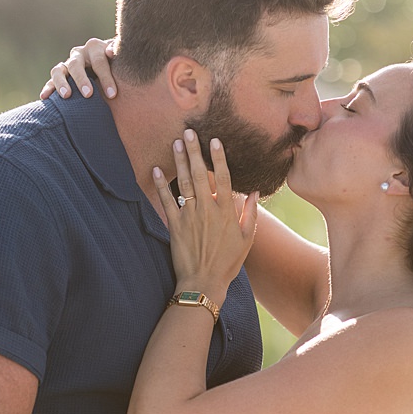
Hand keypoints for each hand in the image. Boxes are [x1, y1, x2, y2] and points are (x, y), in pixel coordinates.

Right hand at [41, 38, 118, 99]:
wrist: (111, 62)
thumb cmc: (119, 63)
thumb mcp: (121, 58)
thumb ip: (117, 54)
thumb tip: (110, 52)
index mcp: (95, 47)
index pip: (98, 61)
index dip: (105, 77)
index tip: (112, 94)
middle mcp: (79, 54)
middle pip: (76, 65)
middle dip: (82, 80)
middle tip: (88, 94)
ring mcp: (67, 64)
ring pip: (59, 70)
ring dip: (61, 83)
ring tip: (67, 96)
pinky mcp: (60, 74)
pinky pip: (51, 80)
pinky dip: (48, 88)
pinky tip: (44, 97)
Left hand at [153, 129, 257, 295]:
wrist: (204, 282)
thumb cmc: (228, 262)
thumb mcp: (247, 238)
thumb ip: (250, 213)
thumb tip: (255, 192)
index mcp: (227, 211)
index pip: (224, 177)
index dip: (219, 158)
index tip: (215, 140)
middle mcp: (208, 210)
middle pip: (201, 174)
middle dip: (195, 151)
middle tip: (188, 132)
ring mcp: (190, 216)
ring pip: (184, 183)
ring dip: (179, 162)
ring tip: (176, 143)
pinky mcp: (175, 225)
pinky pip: (166, 201)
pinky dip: (161, 185)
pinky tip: (157, 169)